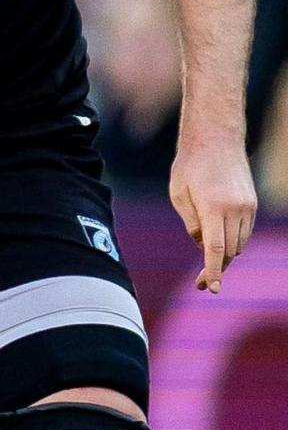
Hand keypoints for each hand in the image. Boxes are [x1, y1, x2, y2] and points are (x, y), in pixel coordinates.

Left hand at [172, 129, 257, 291]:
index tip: (212, 288)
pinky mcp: (252, 204)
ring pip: (239, 243)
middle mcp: (235, 209)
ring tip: (208, 262)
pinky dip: (232, 240)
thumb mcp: (178, 195)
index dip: (213, 271)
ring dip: (225, 254)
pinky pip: (244, 232)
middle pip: (229, 251)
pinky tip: (218, 240)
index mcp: (213, 208)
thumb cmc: (189, 167)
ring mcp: (247, 207)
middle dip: (217, 268)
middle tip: (201, 283)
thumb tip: (201, 246)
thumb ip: (191, 224)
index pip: (215, 248)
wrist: (216, 140)